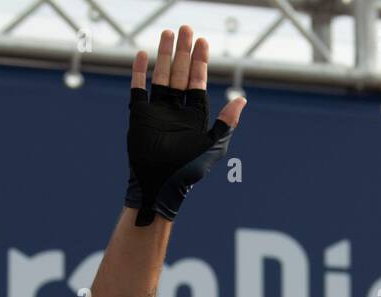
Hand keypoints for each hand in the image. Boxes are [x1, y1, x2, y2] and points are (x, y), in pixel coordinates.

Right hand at [125, 26, 247, 225]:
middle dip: (184, 51)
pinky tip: (142, 55)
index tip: (202, 41)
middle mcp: (176, 110)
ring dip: (165, 55)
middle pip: (181, 73)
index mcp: (194, 115)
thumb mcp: (212, 146)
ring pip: (162, 75)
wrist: (159, 185)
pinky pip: (138, 89)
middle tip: (186, 28)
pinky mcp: (139, 115)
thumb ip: (226, 123)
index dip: (200, 62)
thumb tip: (242, 99)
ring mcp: (157, 111)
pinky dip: (139, 72)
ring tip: (168, 34)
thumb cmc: (188, 171)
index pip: (197, 81)